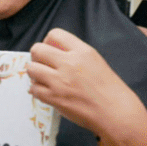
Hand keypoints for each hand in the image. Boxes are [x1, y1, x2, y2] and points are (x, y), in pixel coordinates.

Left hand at [28, 28, 146, 145]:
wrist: (115, 112)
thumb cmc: (108, 89)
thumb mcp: (95, 61)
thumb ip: (74, 54)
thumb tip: (51, 51)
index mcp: (82, 51)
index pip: (54, 34)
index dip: (48, 42)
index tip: (50, 50)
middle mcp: (69, 63)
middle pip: (37, 49)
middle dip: (37, 56)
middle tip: (42, 64)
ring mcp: (59, 81)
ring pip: (31, 68)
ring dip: (34, 73)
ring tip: (43, 79)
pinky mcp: (53, 97)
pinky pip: (33, 88)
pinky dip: (36, 89)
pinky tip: (44, 91)